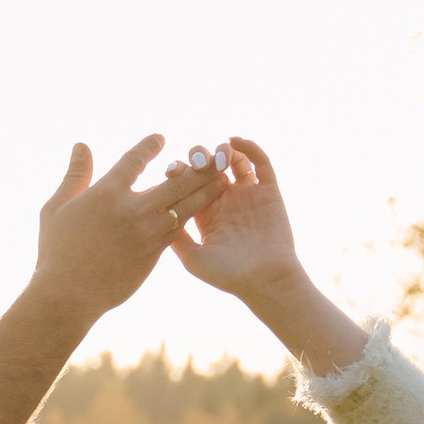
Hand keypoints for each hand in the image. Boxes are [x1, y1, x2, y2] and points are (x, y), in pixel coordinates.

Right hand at [30, 137, 202, 324]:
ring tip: (226, 176)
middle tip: (215, 154)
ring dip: (207, 188)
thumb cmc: (57, 251)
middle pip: (174, 179)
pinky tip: (207, 206)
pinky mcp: (155, 252)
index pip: (134, 160)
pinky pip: (181, 227)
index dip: (149, 147)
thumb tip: (82, 145)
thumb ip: (75, 174)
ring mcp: (147, 231)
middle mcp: (132, 208)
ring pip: (185, 203)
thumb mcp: (56, 207)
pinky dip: (195, 213)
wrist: (69, 294)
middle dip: (197, 165)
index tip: (160, 139)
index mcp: (107, 193)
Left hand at [170, 134, 298, 298]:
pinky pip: (260, 163)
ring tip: (217, 155)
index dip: (179, 172)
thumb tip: (155, 214)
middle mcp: (225, 201)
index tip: (171, 170)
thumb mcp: (193, 259)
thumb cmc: (228, 275)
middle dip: (199, 158)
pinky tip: (235, 143)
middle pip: (208, 168)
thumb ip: (175, 237)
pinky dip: (249, 148)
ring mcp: (247, 195)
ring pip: (233, 161)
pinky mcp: (268, 192)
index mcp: (205, 213)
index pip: (188, 184)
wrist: (265, 281)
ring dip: (222, 151)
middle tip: (195, 160)